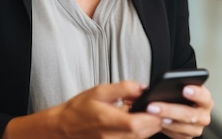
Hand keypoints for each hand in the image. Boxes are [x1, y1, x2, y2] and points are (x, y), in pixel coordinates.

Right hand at [46, 81, 163, 138]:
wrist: (63, 128)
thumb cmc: (78, 109)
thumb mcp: (100, 91)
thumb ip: (123, 88)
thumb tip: (143, 87)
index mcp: (108, 120)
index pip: (138, 124)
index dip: (153, 116)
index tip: (159, 107)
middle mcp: (111, 137)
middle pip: (144, 133)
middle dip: (155, 121)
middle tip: (156, 107)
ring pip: (141, 138)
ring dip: (148, 127)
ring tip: (144, 113)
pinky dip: (139, 133)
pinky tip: (135, 122)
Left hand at [144, 85, 213, 138]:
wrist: (175, 108)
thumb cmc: (178, 95)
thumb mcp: (179, 86)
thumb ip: (175, 84)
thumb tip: (157, 84)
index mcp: (205, 99)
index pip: (204, 96)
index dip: (196, 93)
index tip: (185, 89)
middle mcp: (204, 114)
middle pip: (190, 114)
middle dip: (170, 110)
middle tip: (153, 106)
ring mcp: (197, 127)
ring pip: (184, 127)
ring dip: (167, 122)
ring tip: (154, 116)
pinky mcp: (188, 136)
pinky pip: (179, 135)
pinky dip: (167, 129)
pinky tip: (158, 124)